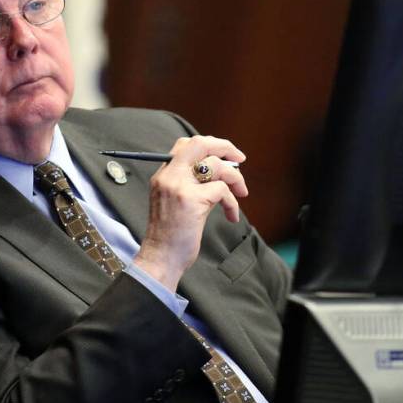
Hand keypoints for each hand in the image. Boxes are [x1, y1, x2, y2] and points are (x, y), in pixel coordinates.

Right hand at [133, 136, 247, 291]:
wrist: (160, 258)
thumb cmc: (171, 234)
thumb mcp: (174, 201)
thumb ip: (192, 183)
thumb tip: (223, 170)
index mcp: (163, 174)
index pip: (185, 144)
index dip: (209, 145)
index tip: (224, 155)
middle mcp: (169, 176)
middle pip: (200, 144)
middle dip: (225, 147)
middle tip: (240, 159)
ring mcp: (180, 187)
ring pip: (216, 166)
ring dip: (236, 178)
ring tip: (241, 193)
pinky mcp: (192, 200)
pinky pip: (222, 190)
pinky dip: (232, 202)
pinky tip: (231, 216)